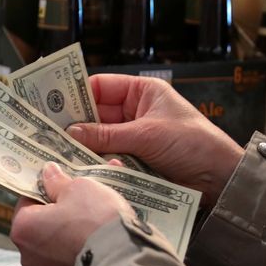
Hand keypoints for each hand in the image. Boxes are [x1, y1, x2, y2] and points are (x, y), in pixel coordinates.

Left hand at [10, 162, 132, 265]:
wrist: (122, 256)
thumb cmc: (93, 219)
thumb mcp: (76, 188)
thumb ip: (58, 181)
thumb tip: (49, 173)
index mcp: (22, 228)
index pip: (27, 199)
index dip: (47, 187)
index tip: (63, 180)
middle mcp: (29, 253)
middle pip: (44, 218)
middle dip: (64, 202)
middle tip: (83, 188)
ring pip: (61, 233)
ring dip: (77, 217)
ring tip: (101, 197)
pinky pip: (74, 247)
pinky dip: (85, 234)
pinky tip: (104, 219)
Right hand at [66, 74, 243, 206]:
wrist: (220, 178)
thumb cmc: (193, 143)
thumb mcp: (147, 134)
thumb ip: (107, 135)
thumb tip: (71, 133)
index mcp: (142, 92)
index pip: (100, 87)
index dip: (75, 94)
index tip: (50, 104)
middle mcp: (135, 112)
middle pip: (96, 115)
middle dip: (75, 124)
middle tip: (45, 132)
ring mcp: (134, 138)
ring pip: (100, 139)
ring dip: (83, 147)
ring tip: (55, 152)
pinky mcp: (135, 162)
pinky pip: (109, 158)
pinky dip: (95, 163)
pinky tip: (76, 168)